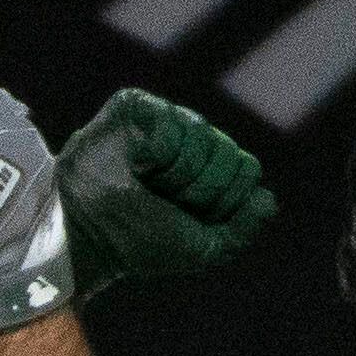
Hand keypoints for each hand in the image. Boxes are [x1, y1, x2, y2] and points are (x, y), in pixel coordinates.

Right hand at [57, 88, 275, 299]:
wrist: (88, 233)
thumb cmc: (137, 243)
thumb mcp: (202, 249)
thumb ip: (242, 229)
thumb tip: (266, 198)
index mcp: (205, 170)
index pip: (246, 170)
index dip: (223, 200)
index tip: (188, 216)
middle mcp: (188, 141)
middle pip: (229, 152)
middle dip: (201, 189)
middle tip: (164, 201)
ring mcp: (162, 120)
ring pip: (203, 135)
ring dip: (176, 173)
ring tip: (145, 183)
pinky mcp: (133, 106)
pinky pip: (171, 120)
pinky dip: (156, 152)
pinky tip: (136, 164)